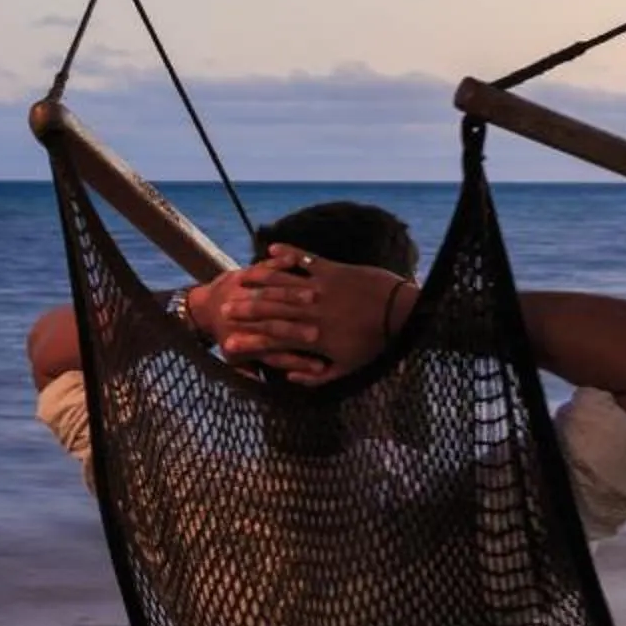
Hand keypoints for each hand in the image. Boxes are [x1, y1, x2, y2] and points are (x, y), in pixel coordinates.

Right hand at [190, 249, 414, 382]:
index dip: (251, 340)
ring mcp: (321, 286)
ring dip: (259, 282)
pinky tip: (270, 250)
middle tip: (224, 309)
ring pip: (283, 282)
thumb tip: (291, 376)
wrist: (401, 311)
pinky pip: (304, 258)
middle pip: (272, 308)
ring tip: (240, 282)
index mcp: (315, 335)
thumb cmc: (375, 342)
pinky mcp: (331, 268)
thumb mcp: (347, 368)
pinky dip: (287, 253)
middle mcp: (313, 310)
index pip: (275, 338)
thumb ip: (317, 375)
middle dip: (246, 309)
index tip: (229, 343)